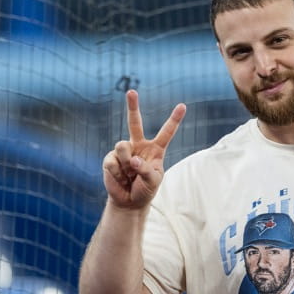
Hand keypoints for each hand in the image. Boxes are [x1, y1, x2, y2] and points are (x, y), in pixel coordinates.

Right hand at [102, 90, 185, 209]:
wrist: (129, 201)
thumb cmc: (145, 189)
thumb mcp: (152, 181)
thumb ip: (145, 169)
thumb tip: (131, 160)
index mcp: (155, 149)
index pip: (166, 132)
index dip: (174, 120)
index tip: (183, 106)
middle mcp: (139, 146)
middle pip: (135, 123)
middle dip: (132, 106)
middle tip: (131, 91)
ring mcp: (124, 151)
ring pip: (122, 146)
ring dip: (125, 163)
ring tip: (128, 175)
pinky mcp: (110, 158)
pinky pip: (112, 161)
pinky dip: (117, 172)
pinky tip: (120, 178)